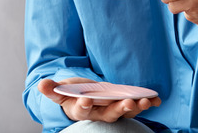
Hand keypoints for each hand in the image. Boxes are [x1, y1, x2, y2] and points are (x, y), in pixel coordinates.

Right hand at [38, 78, 160, 122]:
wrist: (83, 97)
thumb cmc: (72, 94)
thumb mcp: (60, 91)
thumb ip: (52, 89)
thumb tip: (41, 84)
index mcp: (81, 110)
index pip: (82, 111)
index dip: (84, 106)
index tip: (86, 100)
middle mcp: (98, 113)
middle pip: (109, 114)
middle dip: (119, 109)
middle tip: (127, 103)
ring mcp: (112, 110)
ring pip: (125, 112)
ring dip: (136, 107)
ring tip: (145, 101)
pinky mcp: (123, 104)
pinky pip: (136, 106)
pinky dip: (147, 103)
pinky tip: (156, 99)